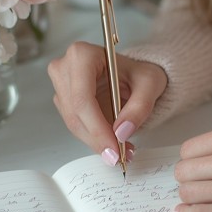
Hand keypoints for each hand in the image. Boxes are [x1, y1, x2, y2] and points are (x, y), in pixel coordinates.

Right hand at [48, 41, 167, 162]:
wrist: (133, 73)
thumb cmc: (139, 72)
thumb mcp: (150, 84)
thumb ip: (139, 107)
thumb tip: (122, 132)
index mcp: (82, 55)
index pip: (83, 98)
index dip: (97, 128)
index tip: (114, 148)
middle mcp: (65, 67)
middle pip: (76, 113)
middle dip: (98, 139)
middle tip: (119, 156)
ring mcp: (61, 84)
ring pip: (74, 123)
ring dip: (97, 142)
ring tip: (121, 151)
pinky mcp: (64, 100)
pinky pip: (75, 125)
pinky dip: (94, 138)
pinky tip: (112, 143)